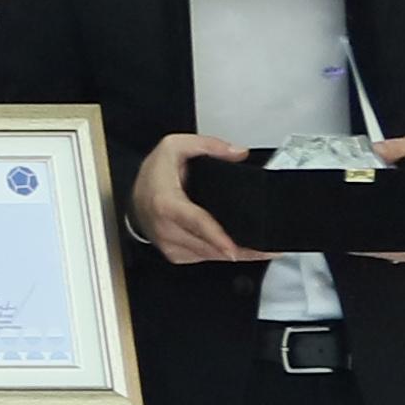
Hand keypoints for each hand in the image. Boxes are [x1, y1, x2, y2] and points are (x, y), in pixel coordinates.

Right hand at [130, 131, 262, 265]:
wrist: (135, 196)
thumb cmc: (152, 176)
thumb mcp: (174, 146)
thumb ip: (208, 145)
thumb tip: (237, 153)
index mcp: (166, 203)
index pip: (195, 223)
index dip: (217, 238)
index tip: (234, 249)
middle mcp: (166, 228)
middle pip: (208, 246)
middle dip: (242, 250)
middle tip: (270, 249)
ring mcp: (169, 244)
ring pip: (209, 257)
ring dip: (237, 255)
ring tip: (263, 250)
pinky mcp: (175, 254)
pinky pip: (204, 259)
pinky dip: (221, 255)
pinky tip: (237, 248)